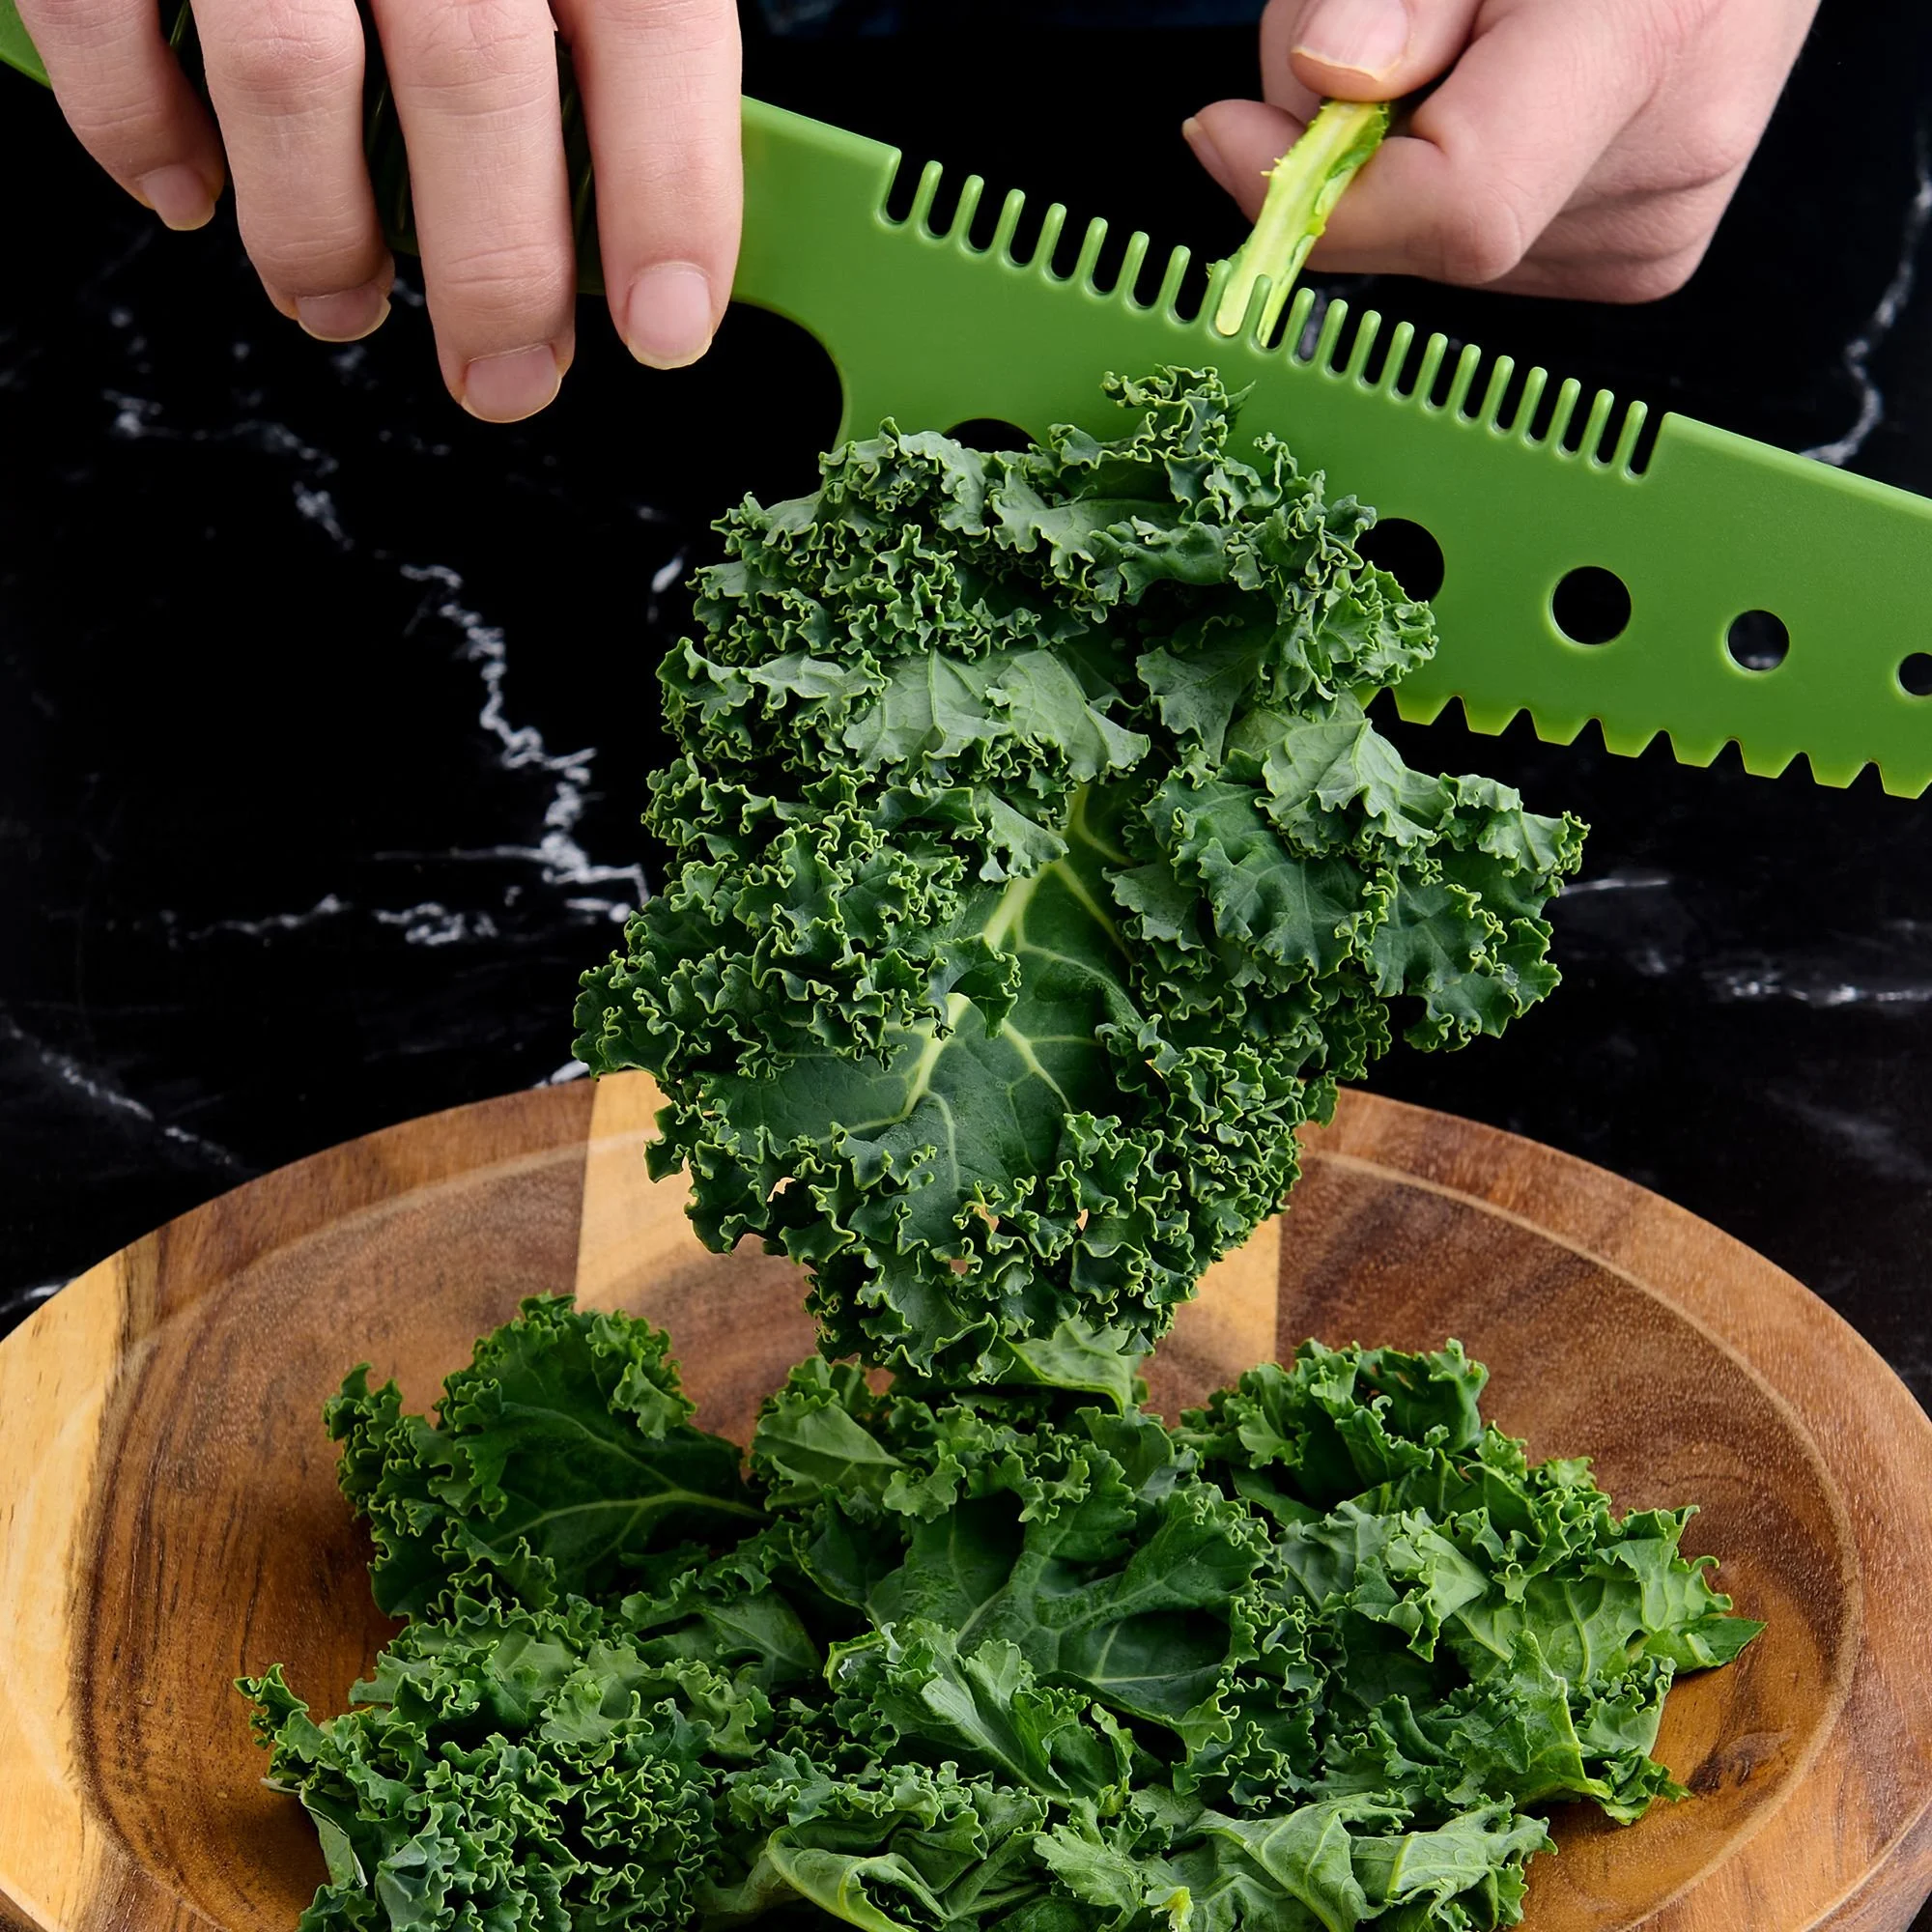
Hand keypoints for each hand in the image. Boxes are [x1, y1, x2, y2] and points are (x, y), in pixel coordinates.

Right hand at [22, 0, 740, 418]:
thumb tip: (649, 180)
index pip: (653, 20)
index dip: (669, 192)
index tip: (667, 326)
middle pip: (475, 78)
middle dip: (497, 271)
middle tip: (508, 378)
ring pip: (291, 71)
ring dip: (319, 232)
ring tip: (341, 302)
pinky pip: (103, 6)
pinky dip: (139, 127)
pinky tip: (186, 191)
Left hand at [1184, 0, 1818, 301]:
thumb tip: (1325, 76)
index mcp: (1643, 48)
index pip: (1456, 207)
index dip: (1324, 197)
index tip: (1224, 134)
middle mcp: (1661, 168)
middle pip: (1416, 233)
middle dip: (1341, 149)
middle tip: (1377, 37)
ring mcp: (1651, 230)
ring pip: (1426, 250)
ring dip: (1392, 164)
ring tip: (1465, 53)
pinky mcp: (1635, 261)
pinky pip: (1474, 254)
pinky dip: (1442, 186)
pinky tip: (1493, 105)